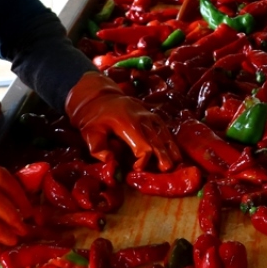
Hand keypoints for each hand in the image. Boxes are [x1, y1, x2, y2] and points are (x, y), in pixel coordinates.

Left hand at [65, 72, 181, 171]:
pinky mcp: (153, 116)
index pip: (142, 146)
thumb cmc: (94, 118)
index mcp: (127, 123)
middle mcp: (142, 118)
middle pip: (157, 141)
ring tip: (177, 164)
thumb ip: (97, 148)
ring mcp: (150, 116)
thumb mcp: (89, 132)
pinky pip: (165, 130)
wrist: (100, 96)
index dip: (143, 161)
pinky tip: (176, 153)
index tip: (137, 170)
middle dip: (163, 157)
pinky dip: (171, 142)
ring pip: (164, 135)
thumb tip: (110, 161)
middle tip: (167, 170)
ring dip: (171, 150)